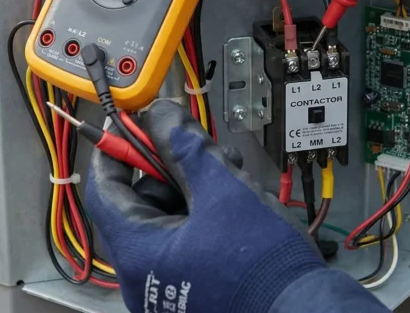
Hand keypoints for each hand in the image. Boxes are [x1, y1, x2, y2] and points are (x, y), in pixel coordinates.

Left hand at [85, 101, 323, 312]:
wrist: (305, 311)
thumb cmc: (262, 262)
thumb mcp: (223, 191)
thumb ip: (186, 148)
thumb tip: (159, 115)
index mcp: (138, 253)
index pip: (104, 190)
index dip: (116, 149)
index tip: (130, 123)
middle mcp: (144, 277)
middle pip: (140, 205)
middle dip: (170, 168)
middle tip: (196, 145)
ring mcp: (168, 290)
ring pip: (168, 222)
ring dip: (194, 190)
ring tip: (230, 172)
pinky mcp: (193, 294)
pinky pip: (186, 244)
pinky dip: (204, 217)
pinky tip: (235, 202)